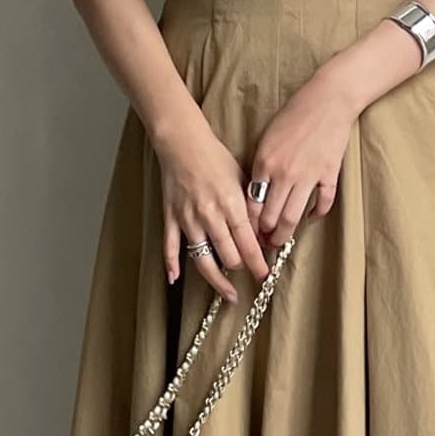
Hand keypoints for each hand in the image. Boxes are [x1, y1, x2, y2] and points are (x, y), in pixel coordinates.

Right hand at [156, 115, 269, 302]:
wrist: (183, 142)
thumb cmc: (215, 157)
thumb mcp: (242, 179)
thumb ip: (251, 208)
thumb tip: (261, 234)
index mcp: (231, 205)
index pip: (248, 244)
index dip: (258, 264)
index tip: (264, 275)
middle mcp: (210, 216)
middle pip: (229, 257)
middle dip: (241, 267)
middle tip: (248, 271)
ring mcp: (188, 219)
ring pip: (203, 260)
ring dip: (218, 279)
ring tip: (229, 293)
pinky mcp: (171, 217)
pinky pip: (170, 246)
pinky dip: (171, 264)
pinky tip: (175, 279)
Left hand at [248, 67, 357, 246]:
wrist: (328, 99)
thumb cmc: (295, 114)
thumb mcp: (267, 138)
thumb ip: (261, 167)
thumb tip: (256, 194)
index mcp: (264, 163)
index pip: (251, 205)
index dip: (248, 225)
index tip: (247, 235)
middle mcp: (284, 174)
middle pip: (270, 217)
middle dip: (264, 236)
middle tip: (263, 244)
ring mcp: (308, 176)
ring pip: (292, 218)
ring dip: (284, 234)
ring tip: (281, 241)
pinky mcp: (329, 175)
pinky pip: (322, 203)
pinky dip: (316, 214)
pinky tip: (311, 217)